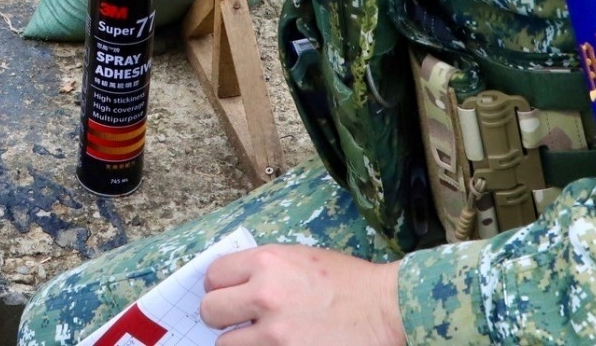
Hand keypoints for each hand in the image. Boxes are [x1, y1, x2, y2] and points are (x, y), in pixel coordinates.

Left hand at [200, 245, 405, 345]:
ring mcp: (275, 334)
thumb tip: (232, 283)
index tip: (227, 293)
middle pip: (210, 311)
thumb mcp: (300, 258)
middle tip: (238, 319)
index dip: (219, 286)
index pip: (214, 275)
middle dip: (222, 315)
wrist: (385, 308)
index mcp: (267, 263)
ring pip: (226, 344)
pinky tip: (277, 344)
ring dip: (240, 341)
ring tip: (262, 336)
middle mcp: (265, 296)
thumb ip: (263, 268)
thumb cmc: (347, 282)